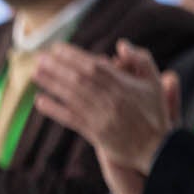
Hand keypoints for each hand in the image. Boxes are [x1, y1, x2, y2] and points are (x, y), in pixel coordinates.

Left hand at [35, 42, 178, 193]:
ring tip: (35, 73)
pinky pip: (71, 119)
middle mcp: (111, 99)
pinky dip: (55, 110)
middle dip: (57, 66)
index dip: (74, 56)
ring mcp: (102, 117)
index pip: (94, 66)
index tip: (57, 48)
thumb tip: (121, 44)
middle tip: (39, 57)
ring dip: (52, 84)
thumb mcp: (155, 83)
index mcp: (124, 85)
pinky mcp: (96, 134)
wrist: (158, 149)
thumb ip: (142, 59)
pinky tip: (40, 101)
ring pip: (72, 96)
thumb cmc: (155, 113)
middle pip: (79, 79)